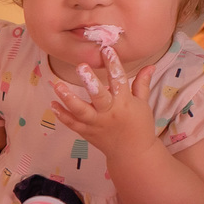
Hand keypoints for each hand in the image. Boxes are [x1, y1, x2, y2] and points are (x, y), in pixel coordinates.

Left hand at [49, 45, 158, 159]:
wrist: (133, 154)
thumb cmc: (139, 126)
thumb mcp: (143, 104)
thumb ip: (142, 84)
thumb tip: (150, 65)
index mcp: (124, 103)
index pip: (119, 80)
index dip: (113, 64)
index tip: (106, 49)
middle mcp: (109, 113)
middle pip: (98, 96)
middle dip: (90, 82)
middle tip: (81, 66)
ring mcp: (96, 124)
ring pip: (80, 111)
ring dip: (68, 98)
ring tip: (57, 85)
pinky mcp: (87, 133)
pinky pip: (72, 124)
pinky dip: (62, 115)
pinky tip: (53, 104)